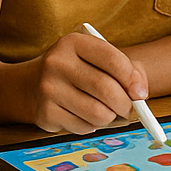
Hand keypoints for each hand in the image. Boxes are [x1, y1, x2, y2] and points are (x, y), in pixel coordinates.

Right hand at [32, 30, 147, 132]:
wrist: (29, 85)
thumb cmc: (77, 71)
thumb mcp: (97, 59)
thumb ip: (127, 69)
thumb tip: (141, 94)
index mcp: (73, 42)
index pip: (112, 59)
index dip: (132, 79)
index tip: (140, 93)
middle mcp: (57, 62)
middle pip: (105, 88)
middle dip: (124, 104)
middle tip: (128, 109)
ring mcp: (48, 88)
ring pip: (97, 113)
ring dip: (109, 118)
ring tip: (106, 112)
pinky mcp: (45, 113)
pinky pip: (83, 127)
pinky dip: (92, 126)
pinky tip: (84, 116)